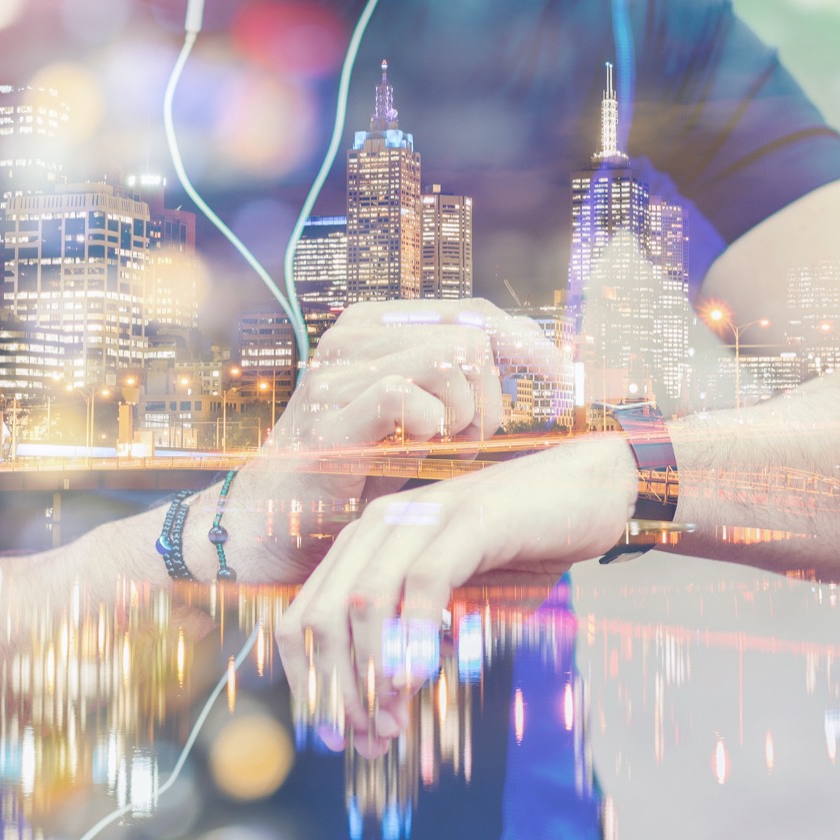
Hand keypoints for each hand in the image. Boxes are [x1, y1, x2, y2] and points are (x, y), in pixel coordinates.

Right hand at [212, 299, 570, 582]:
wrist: (274, 528)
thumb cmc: (358, 473)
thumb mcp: (421, 418)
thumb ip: (462, 380)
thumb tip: (534, 349)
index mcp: (377, 326)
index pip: (473, 312)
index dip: (526, 344)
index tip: (565, 382)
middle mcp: (353, 337)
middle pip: (471, 336)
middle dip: (491, 397)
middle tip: (470, 443)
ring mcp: (336, 374)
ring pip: (447, 359)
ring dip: (465, 415)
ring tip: (443, 450)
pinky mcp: (326, 419)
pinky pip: (403, 394)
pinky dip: (429, 425)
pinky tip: (419, 448)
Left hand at [273, 434, 636, 751]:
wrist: (589, 492)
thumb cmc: (520, 552)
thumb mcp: (456, 607)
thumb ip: (415, 647)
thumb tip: (381, 716)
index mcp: (365, 544)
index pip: (303, 618)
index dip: (310, 683)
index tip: (334, 735)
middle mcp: (379, 525)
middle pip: (322, 617)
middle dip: (337, 691)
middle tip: (366, 740)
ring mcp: (420, 517)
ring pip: (362, 604)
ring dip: (373, 676)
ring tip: (392, 723)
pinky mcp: (467, 520)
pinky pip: (423, 585)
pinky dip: (414, 638)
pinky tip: (418, 681)